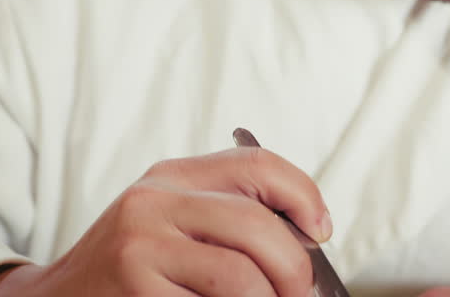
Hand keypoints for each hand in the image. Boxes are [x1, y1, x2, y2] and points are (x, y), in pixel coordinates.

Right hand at [0, 147, 330, 296]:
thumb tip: (308, 238)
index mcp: (172, 175)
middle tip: (301, 296)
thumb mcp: (167, 221)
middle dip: (294, 271)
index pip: (257, 164)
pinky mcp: (134, 289)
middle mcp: (154, 201)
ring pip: (240, 278)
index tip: (321, 229)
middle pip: (258, 228)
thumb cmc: (127, 268)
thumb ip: (223, 216)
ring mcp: (139, 247)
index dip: (304, 194)